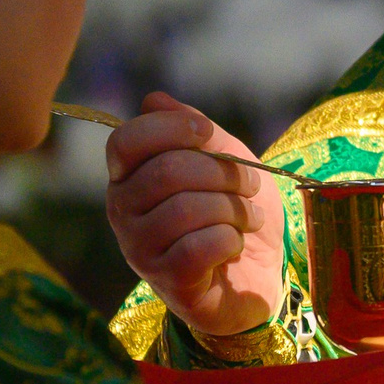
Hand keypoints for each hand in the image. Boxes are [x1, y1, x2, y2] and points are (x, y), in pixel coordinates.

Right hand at [103, 93, 285, 338]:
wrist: (260, 272)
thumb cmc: (234, 211)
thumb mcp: (224, 160)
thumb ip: (193, 130)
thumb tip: (153, 100)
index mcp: (130, 177)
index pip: (125, 141)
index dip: (169, 129)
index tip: (207, 134)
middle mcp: (123, 213)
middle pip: (167, 172)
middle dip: (223, 173)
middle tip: (249, 186)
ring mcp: (140, 250)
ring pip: (186, 210)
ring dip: (233, 210)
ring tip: (248, 219)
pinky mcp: (168, 282)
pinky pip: (200, 247)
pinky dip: (231, 240)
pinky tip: (235, 246)